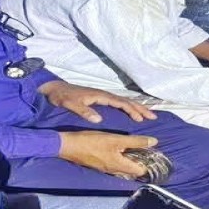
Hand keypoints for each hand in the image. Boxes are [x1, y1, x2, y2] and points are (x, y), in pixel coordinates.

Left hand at [39, 80, 155, 122]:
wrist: (54, 89)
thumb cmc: (62, 97)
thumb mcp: (70, 104)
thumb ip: (84, 111)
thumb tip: (98, 119)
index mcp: (100, 95)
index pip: (120, 102)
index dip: (131, 110)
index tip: (140, 119)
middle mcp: (104, 94)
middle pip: (127, 100)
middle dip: (140, 108)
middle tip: (153, 116)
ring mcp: (103, 96)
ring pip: (124, 101)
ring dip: (137, 107)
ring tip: (148, 115)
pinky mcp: (100, 98)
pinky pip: (119, 102)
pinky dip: (129, 106)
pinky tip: (132, 112)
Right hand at [58, 131, 157, 178]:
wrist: (68, 146)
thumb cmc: (92, 142)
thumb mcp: (116, 139)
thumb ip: (135, 142)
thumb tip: (154, 142)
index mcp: (119, 166)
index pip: (140, 172)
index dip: (149, 165)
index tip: (155, 155)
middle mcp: (113, 170)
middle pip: (132, 171)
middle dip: (141, 162)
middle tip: (147, 150)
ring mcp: (105, 168)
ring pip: (123, 167)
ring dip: (131, 160)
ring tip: (136, 148)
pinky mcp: (99, 164)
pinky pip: (115, 164)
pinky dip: (121, 158)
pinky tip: (120, 148)